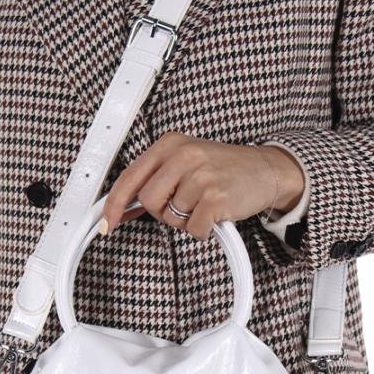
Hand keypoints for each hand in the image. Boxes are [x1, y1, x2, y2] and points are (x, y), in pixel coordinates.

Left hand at [100, 132, 304, 240]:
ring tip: (203, 204)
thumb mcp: (186, 162)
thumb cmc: (223, 169)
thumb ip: (155, 180)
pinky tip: (214, 213)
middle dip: (162, 211)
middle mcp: (184, 155)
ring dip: (185, 220)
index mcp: (170, 144)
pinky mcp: (216, 198)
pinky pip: (192, 229)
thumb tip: (123, 207)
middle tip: (183, 204)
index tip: (106, 222)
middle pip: (148, 201)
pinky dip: (202, 229)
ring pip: (170, 218)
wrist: (267, 170)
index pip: (130, 176)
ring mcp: (201, 176)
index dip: (114, 203)